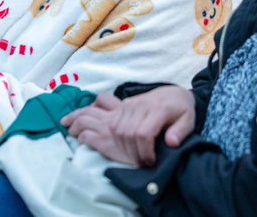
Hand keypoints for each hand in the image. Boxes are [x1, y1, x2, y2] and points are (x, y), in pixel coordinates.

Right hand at [62, 86, 195, 166]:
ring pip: (107, 116)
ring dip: (86, 121)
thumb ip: (181, 130)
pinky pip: (101, 106)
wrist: (173, 93)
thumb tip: (171, 142)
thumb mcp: (188, 118)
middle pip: (123, 131)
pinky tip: (75, 118)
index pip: (142, 133)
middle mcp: (136, 107)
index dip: (144, 151)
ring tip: (69, 130)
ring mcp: (125, 106)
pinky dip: (87, 111)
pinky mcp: (120, 105)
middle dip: (124, 150)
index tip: (148, 162)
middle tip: (131, 163)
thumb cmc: (180, 107)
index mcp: (155, 110)